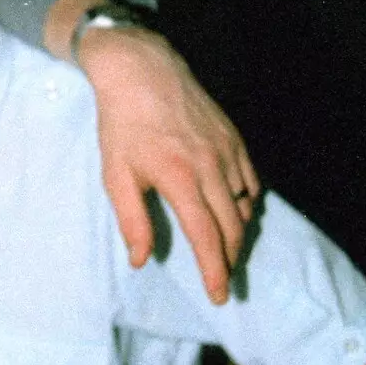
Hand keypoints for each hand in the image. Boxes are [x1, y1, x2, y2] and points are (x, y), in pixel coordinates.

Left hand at [78, 27, 258, 304]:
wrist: (141, 69)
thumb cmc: (121, 124)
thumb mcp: (115, 174)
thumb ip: (132, 220)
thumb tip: (141, 260)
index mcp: (180, 178)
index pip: (206, 237)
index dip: (215, 270)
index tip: (218, 295)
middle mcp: (211, 166)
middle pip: (232, 227)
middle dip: (230, 260)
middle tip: (224, 283)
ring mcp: (227, 151)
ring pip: (244, 207)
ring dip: (237, 234)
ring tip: (224, 253)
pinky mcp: (234, 138)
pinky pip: (249, 182)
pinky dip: (244, 204)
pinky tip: (232, 212)